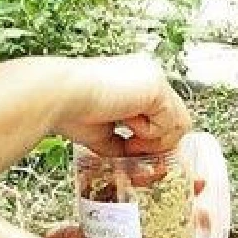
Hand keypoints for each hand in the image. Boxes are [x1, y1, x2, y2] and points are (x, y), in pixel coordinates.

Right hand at [52, 54, 191, 155]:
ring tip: (129, 139)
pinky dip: (151, 132)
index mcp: (136, 81)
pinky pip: (170, 121)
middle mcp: (149, 76)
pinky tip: (127, 123)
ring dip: (156, 140)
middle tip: (133, 150)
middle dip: (160, 144)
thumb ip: (125, 143)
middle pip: (177, 119)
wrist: (57, 97)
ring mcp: (155, 79)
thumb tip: (139, 162)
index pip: (163, 114)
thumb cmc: (70, 110)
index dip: (154, 140)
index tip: (132, 152)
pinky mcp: (157, 87)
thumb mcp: (104, 133)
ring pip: (180, 122)